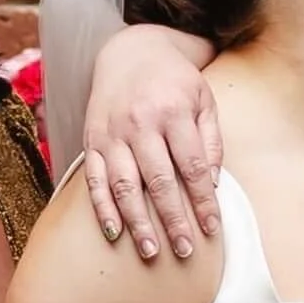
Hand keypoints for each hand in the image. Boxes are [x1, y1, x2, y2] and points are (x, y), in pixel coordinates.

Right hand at [82, 26, 221, 259]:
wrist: (131, 51)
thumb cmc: (176, 82)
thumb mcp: (204, 101)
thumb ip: (211, 142)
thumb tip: (212, 184)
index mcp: (173, 112)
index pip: (192, 167)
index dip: (203, 201)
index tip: (212, 228)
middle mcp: (139, 123)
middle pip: (158, 180)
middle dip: (173, 219)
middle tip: (184, 250)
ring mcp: (111, 133)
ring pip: (123, 184)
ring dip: (137, 221)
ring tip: (151, 251)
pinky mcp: (91, 139)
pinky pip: (94, 178)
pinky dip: (102, 207)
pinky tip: (114, 232)